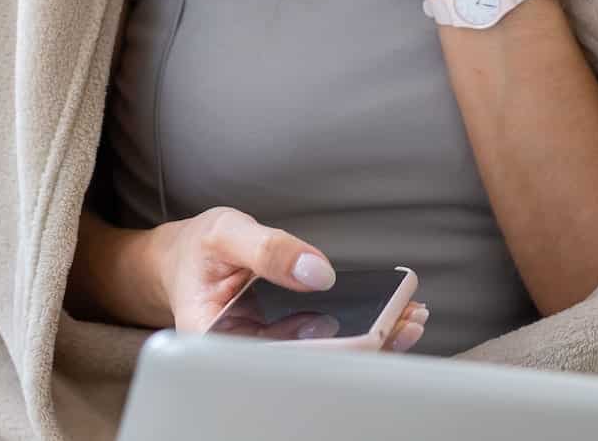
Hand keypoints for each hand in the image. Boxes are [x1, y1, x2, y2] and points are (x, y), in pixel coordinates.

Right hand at [153, 206, 428, 349]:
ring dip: (372, 341)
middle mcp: (247, 355)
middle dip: (360, 346)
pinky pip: (330, 341)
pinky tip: (396, 317)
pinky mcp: (291, 340)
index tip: (364, 333)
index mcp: (217, 342)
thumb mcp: (225, 233)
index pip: (273, 359)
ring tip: (410, 320)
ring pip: (326, 357)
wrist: (188, 258)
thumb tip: (317, 272)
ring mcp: (272, 350)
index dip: (322, 351)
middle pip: (308, 364)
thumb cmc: (200, 248)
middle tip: (402, 324)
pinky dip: (366, 328)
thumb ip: (268, 249)